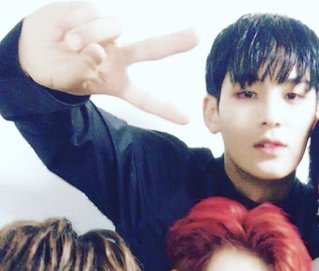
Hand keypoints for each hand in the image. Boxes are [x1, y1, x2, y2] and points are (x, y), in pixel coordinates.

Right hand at [18, 1, 197, 122]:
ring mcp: (107, 33)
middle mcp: (117, 56)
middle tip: (196, 36)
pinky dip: (77, 21)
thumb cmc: (57, 71)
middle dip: (172, 42)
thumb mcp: (69, 80)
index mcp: (115, 81)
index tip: (187, 119)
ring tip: (70, 44)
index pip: (143, 97)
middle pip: (149, 49)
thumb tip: (97, 49)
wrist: (31, 51)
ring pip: (112, 26)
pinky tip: (66, 29)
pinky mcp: (93, 11)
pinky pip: (92, 11)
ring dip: (90, 33)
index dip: (164, 108)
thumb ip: (85, 68)